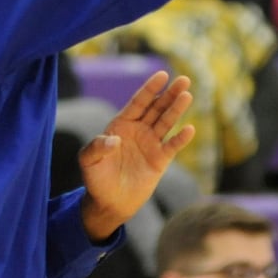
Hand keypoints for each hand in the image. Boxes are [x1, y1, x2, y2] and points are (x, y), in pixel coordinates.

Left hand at [78, 71, 193, 240]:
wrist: (109, 202)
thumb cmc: (96, 178)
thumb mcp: (88, 161)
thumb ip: (97, 147)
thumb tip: (114, 140)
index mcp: (121, 125)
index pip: (138, 102)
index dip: (150, 89)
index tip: (162, 75)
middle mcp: (138, 130)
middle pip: (156, 108)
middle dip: (169, 94)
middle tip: (184, 79)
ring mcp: (151, 144)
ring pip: (166, 122)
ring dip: (177, 109)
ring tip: (187, 95)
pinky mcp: (160, 160)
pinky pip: (172, 146)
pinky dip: (181, 138)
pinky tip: (189, 129)